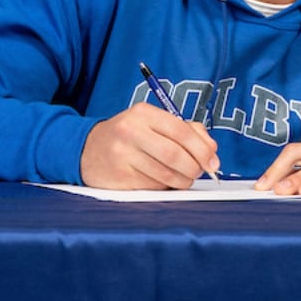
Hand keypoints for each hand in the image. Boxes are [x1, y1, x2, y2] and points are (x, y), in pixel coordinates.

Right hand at [80, 103, 220, 189]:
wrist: (88, 149)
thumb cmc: (130, 136)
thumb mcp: (154, 123)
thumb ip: (187, 131)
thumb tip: (212, 151)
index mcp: (143, 113)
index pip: (182, 131)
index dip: (202, 149)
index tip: (213, 162)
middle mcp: (130, 131)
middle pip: (175, 155)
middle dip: (194, 168)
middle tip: (198, 173)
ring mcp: (122, 155)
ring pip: (166, 175)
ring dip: (182, 181)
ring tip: (182, 178)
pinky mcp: (119, 176)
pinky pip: (153, 186)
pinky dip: (164, 187)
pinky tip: (161, 181)